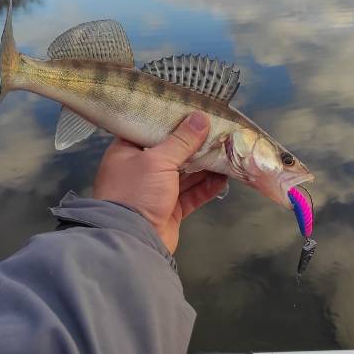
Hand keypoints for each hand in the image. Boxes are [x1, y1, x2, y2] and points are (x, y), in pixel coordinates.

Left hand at [93, 112, 226, 252]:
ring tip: (226, 153)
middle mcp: (140, 170)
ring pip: (184, 174)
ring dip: (205, 166)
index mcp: (127, 152)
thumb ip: (181, 140)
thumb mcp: (158, 160)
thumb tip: (201, 118)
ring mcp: (155, 191)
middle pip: (171, 152)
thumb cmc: (136, 192)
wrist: (131, 241)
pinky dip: (206, 187)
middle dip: (195, 145)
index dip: (171, 121)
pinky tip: (223, 178)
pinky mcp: (169, 210)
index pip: (149, 130)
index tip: (193, 112)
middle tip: (217, 133)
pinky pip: (191, 194)